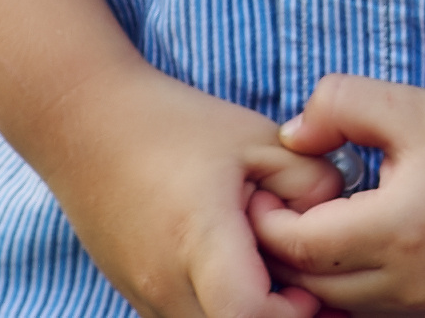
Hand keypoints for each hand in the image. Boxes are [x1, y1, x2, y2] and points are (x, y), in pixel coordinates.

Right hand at [38, 62, 353, 317]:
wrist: (87, 126)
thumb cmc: (177, 126)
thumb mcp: (258, 139)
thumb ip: (311, 182)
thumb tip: (337, 224)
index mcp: (197, 240)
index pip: (247, 314)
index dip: (292, 313)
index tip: (313, 286)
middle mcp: (164, 283)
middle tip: (306, 288)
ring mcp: (145, 298)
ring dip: (249, 315)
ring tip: (276, 277)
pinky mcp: (139, 299)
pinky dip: (222, 311)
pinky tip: (244, 274)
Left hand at [247, 75, 424, 314]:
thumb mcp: (413, 106)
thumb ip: (341, 106)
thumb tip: (291, 136)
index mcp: (397, 230)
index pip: (298, 247)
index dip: (268, 221)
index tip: (261, 192)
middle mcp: (410, 282)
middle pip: (312, 288)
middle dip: (283, 253)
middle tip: (273, 214)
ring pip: (341, 308)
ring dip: (317, 277)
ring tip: (312, 230)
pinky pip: (377, 314)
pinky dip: (353, 290)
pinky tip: (355, 250)